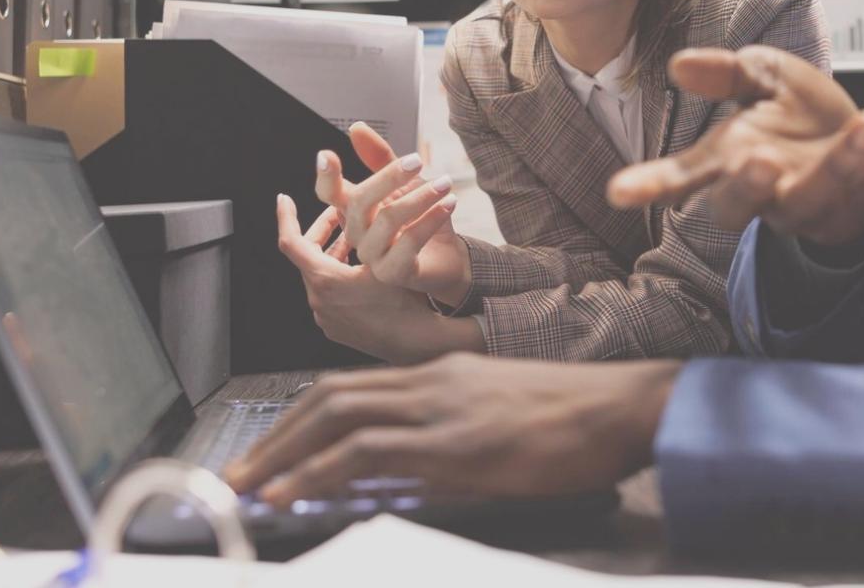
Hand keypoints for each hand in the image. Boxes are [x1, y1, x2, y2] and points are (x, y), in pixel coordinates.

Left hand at [223, 352, 678, 505]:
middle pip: (332, 396)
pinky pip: (369, 449)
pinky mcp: (456, 441)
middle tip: (239, 473)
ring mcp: (442, 406)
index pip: (354, 388)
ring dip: (282, 453)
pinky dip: (319, 468)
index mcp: (445, 373)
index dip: (302, 418)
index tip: (272, 450)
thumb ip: (454, 436)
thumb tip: (406, 475)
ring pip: (338, 416)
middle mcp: (434, 380)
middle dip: (277, 435)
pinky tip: (292, 490)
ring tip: (248, 487)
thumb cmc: (578, 418)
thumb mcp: (504, 418)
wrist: (624, 405)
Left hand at [275, 194, 478, 363]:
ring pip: (321, 274)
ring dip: (334, 253)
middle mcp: (319, 300)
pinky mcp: (336, 327)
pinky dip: (339, 275)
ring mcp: (326, 316)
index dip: (287, 217)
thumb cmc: (404, 302)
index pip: (291, 242)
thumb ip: (372, 227)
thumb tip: (370, 197)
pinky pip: (329, 294)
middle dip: (322, 232)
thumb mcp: (389, 257)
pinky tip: (362, 268)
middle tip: (337, 214)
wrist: (415, 342)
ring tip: (356, 238)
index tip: (284, 199)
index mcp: (325, 280)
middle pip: (307, 257)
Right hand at [313, 122, 470, 305]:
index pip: (329, 193)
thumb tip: (356, 127)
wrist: (448, 255)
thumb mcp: (405, 183)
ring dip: (421, 197)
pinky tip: (449, 204)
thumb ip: (381, 159)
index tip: (326, 155)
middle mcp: (357, 233)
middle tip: (418, 161)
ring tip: (445, 183)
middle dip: (389, 177)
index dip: (326, 176)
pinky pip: (409, 242)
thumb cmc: (421, 218)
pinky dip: (431, 219)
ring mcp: (372, 256)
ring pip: (388, 220)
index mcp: (354, 210)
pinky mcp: (394, 272)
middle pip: (360, 201)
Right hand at [607, 46, 863, 246]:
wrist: (857, 139)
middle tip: (760, 162)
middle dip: (751, 188)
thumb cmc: (796, 114)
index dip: (652, 185)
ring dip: (846, 162)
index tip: (618, 193)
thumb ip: (729, 74)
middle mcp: (770, 192)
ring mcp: (819, 204)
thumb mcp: (762, 79)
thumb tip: (679, 64)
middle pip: (747, 206)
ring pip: (824, 195)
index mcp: (731, 163)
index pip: (685, 179)